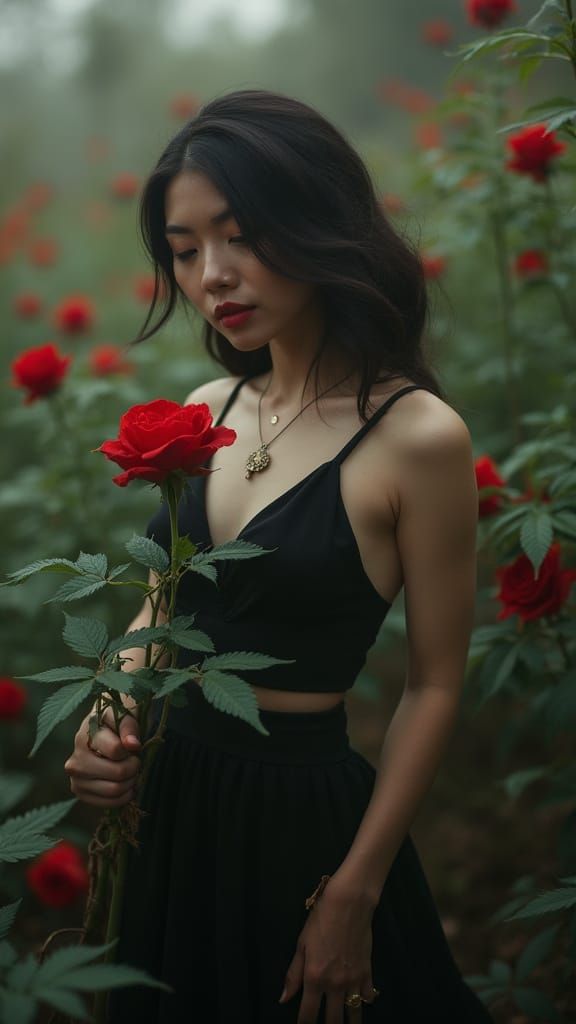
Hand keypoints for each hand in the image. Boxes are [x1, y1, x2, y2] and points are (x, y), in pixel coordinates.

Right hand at [64, 703, 140, 807]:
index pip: (116, 750)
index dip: (132, 750)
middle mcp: (76, 759)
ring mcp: (75, 778)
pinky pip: (108, 803)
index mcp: (85, 736)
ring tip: (132, 772)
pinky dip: (123, 797)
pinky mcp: (80, 792)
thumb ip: (129, 726)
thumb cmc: (116, 721)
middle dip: (134, 767)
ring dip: (131, 783)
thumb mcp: (124, 714)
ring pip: (114, 790)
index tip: (134, 746)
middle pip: (117, 773)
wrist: (102, 731)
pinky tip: (126, 785)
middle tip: (136, 761)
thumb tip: (132, 744)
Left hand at [279, 881, 377, 1023]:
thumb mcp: (301, 945)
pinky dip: (365, 1001)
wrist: (348, 904)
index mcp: (314, 978)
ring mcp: (353, 980)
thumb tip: (283, 1000)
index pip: (308, 1014)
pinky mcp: (367, 973)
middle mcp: (334, 985)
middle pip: (332, 1020)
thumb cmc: (321, 920)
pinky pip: (367, 996)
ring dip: (350, 1023)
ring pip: (353, 1014)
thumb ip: (293, 975)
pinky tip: (361, 1002)